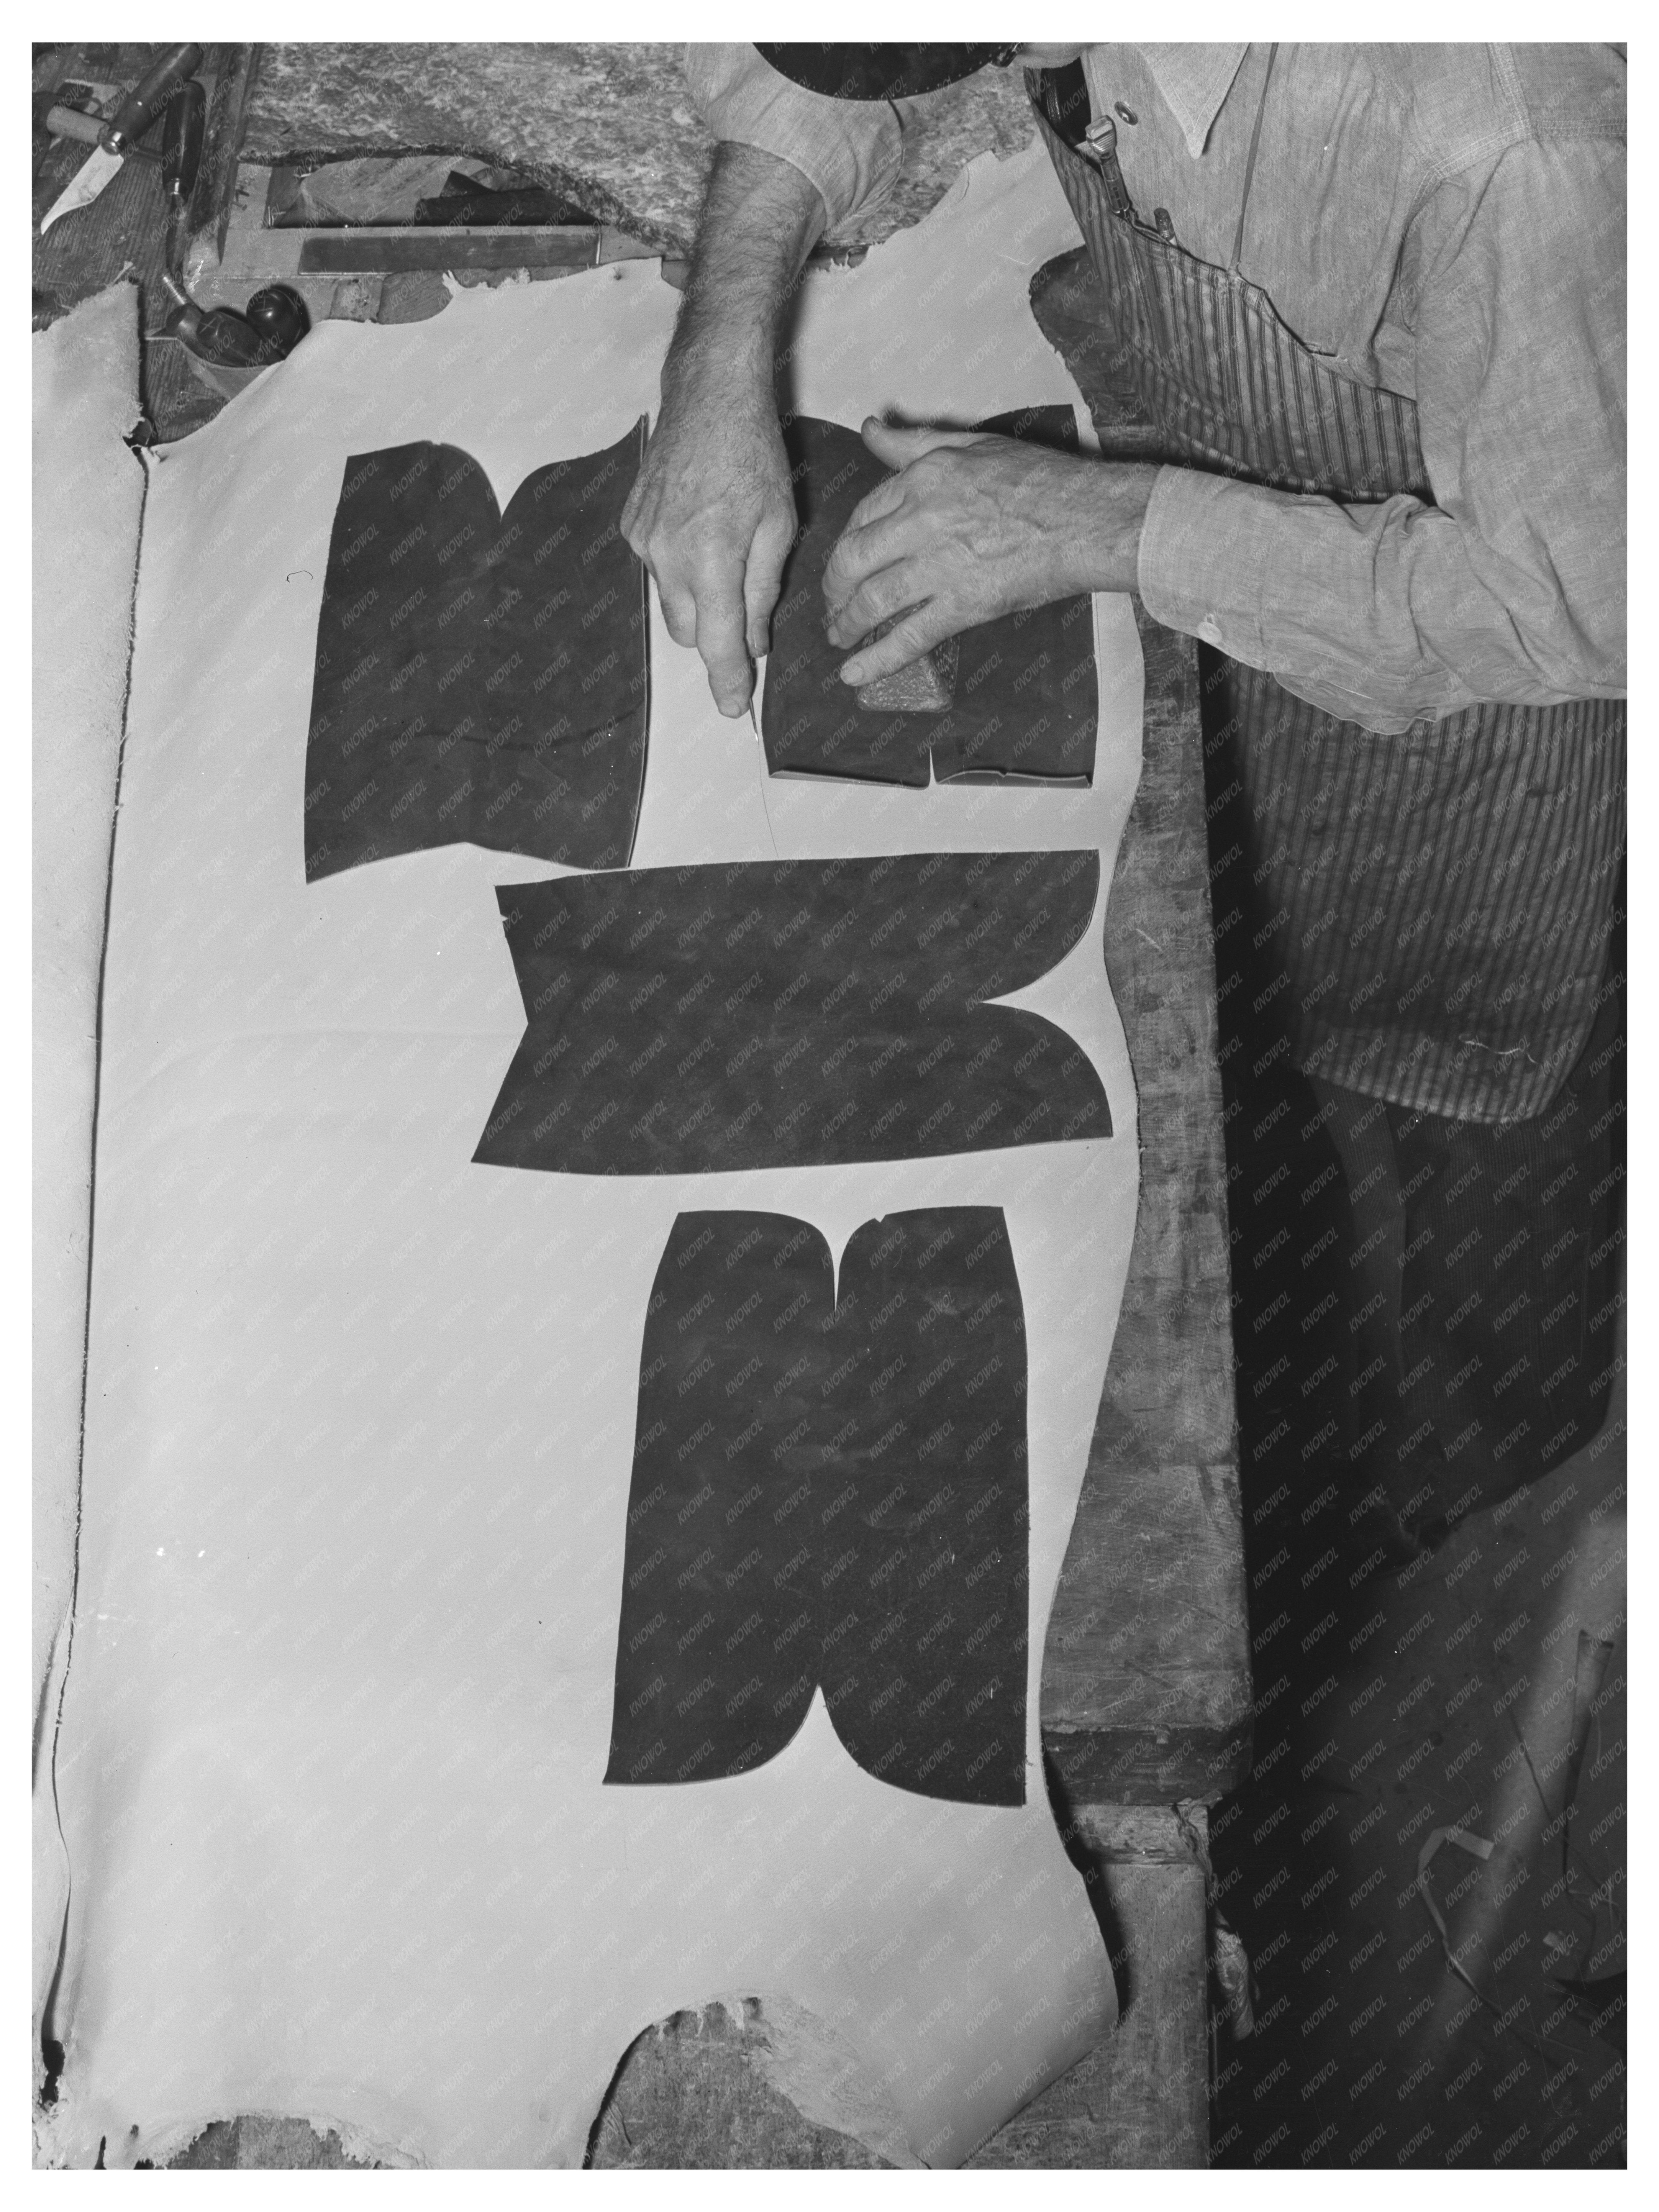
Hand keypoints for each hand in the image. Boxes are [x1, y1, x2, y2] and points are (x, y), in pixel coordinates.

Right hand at [621, 362, 796, 717]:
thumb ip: (762, 591)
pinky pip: (657, 568)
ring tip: (723, 549)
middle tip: (744, 606)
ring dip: (699, 596)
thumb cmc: (752, 454)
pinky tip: (699, 525)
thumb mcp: (779, 526)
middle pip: (690, 633)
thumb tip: (751, 643)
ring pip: (672, 603)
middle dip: (716, 633)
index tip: (734, 709)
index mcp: (711, 559)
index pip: (717, 644)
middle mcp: (667, 557)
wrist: (708, 395)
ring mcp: (642, 541)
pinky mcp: (630, 525)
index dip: (727, 682)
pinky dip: (681, 564)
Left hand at [822, 419, 1156, 686]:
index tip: (841, 562)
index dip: (845, 543)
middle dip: (833, 590)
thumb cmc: (1040, 481)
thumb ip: (915, 442)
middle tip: (832, 606)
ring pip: (872, 600)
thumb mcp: (972, 444)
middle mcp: (923, 519)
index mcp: (923, 478)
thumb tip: (872, 430)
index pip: (863, 513)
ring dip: (847, 625)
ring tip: (840, 638)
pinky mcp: (964, 604)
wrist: (1086, 519)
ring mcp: (941, 565)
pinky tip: (855, 674)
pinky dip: (877, 659)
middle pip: (853, 559)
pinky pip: (910, 636)